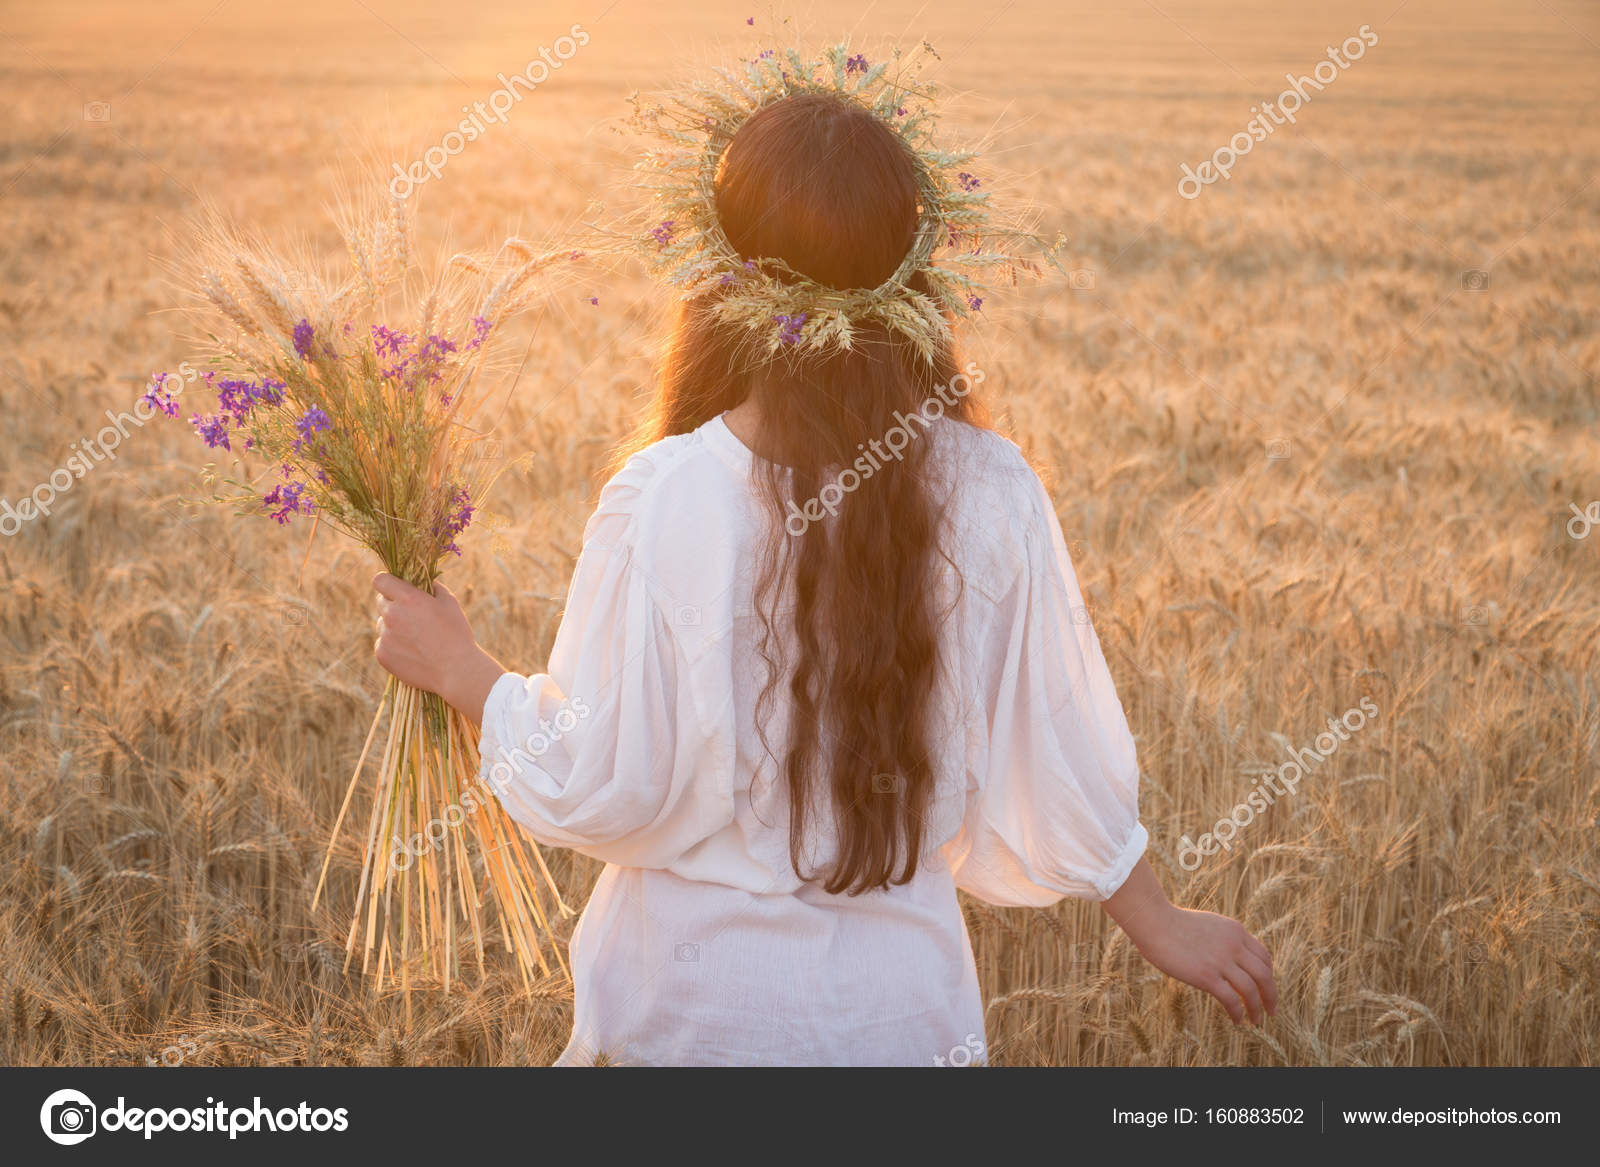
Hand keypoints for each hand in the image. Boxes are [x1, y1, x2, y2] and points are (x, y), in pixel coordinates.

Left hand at [372, 574, 504, 724]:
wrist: (456, 670)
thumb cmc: (456, 634)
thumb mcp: (450, 602)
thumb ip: (432, 587)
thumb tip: (423, 582)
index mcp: (408, 598)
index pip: (380, 581)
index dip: (387, 583)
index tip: (395, 588)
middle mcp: (392, 615)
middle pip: (381, 602)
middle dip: (393, 605)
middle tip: (411, 616)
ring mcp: (385, 636)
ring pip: (382, 624)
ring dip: (393, 627)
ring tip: (416, 638)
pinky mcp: (382, 654)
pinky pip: (382, 643)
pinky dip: (393, 646)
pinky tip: (412, 652)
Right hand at [1130, 905, 1277, 1025]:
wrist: (1154, 921)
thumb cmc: (1173, 922)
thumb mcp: (1208, 924)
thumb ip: (1222, 938)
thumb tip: (1226, 954)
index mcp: (1235, 931)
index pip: (1264, 956)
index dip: (1269, 975)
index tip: (1265, 987)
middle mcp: (1234, 945)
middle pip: (1265, 975)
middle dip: (1271, 996)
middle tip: (1271, 1010)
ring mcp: (1221, 961)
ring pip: (1251, 990)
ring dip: (1257, 1009)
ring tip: (1256, 1021)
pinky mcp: (1206, 976)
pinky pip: (1231, 1000)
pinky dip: (1238, 1013)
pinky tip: (1237, 1020)